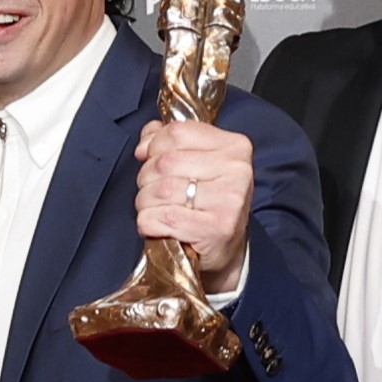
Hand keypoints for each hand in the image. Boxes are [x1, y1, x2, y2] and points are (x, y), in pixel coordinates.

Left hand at [134, 115, 255, 292]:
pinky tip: (155, 225)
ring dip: (145, 202)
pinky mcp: (216, 228)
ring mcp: (229, 200)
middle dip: (146, 178)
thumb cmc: (209, 204)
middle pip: (166, 162)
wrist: (226, 249)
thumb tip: (145, 140)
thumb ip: (169, 142)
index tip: (149, 159)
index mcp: (234, 147)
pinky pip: (163, 217)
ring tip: (152, 209)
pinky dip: (148, 222)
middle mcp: (237, 170)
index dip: (153, 146)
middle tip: (150, 191)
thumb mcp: (197, 164)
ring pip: (161, 190)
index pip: (177, 132)